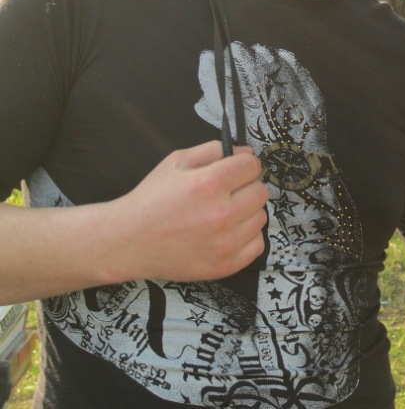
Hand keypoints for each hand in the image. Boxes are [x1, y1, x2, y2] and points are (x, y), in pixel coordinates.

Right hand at [107, 141, 268, 282]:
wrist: (130, 241)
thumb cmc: (153, 198)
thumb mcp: (177, 161)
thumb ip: (213, 150)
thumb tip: (246, 152)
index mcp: (210, 183)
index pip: (252, 165)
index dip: (242, 164)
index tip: (232, 170)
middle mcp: (222, 213)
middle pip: (260, 191)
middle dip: (246, 186)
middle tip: (226, 192)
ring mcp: (226, 243)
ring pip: (261, 216)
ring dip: (247, 211)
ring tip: (223, 213)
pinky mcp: (226, 265)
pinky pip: (258, 244)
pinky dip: (246, 236)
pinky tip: (227, 232)